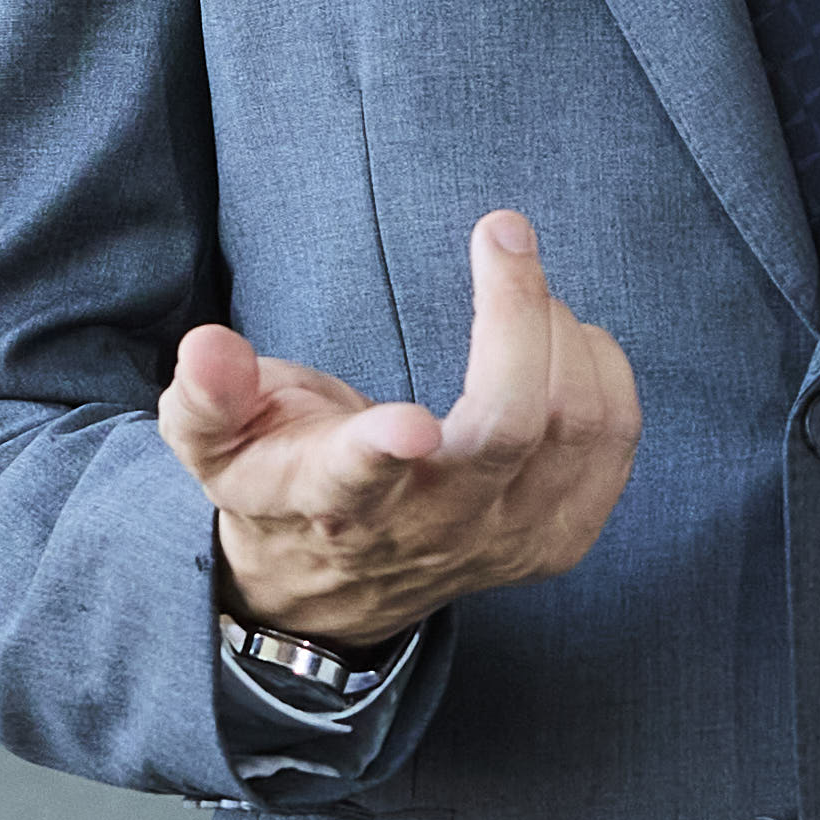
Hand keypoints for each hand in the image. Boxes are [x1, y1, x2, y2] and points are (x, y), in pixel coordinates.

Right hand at [166, 211, 639, 651]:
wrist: (333, 587)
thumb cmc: (275, 482)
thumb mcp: (212, 444)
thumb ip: (205, 396)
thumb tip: (207, 348)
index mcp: (336, 499)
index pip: (360, 482)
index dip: (383, 452)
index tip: (408, 424)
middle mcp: (429, 529)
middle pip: (507, 429)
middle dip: (517, 316)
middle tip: (500, 231)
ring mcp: (503, 541)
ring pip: (576, 427)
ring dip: (561, 332)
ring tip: (520, 291)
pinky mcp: (558, 539)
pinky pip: (614, 442)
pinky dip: (601, 369)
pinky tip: (563, 342)